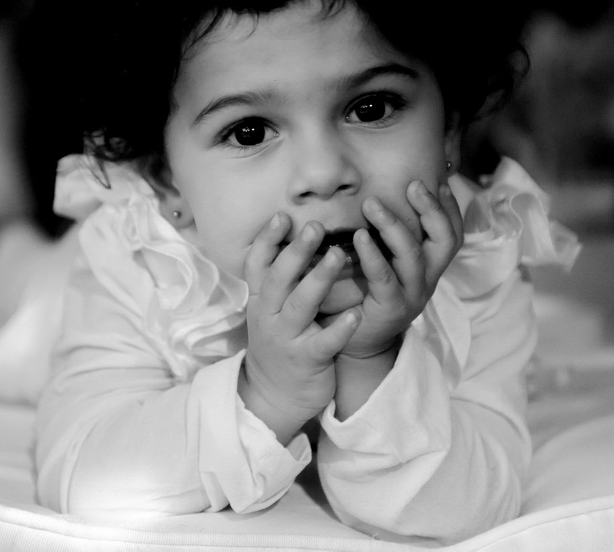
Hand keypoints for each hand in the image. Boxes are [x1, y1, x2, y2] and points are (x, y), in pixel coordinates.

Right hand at [238, 213, 360, 443]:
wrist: (273, 397)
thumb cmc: (280, 344)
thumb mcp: (270, 312)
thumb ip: (281, 281)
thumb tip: (297, 238)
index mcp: (261, 301)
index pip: (257, 265)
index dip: (267, 240)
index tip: (282, 215)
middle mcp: (268, 316)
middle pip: (278, 278)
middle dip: (296, 251)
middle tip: (315, 226)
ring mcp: (286, 339)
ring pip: (300, 305)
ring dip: (318, 278)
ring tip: (339, 255)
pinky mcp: (307, 360)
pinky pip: (323, 341)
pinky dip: (339, 327)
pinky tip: (355, 313)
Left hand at [340, 180, 463, 358]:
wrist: (356, 340)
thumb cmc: (367, 292)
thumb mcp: (386, 260)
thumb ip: (389, 234)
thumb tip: (383, 191)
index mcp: (431, 265)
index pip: (452, 232)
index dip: (450, 206)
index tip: (438, 179)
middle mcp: (428, 278)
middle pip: (445, 240)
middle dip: (432, 209)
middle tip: (412, 184)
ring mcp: (412, 294)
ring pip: (413, 255)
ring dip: (394, 225)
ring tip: (371, 203)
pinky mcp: (390, 308)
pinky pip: (384, 277)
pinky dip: (372, 254)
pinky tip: (358, 236)